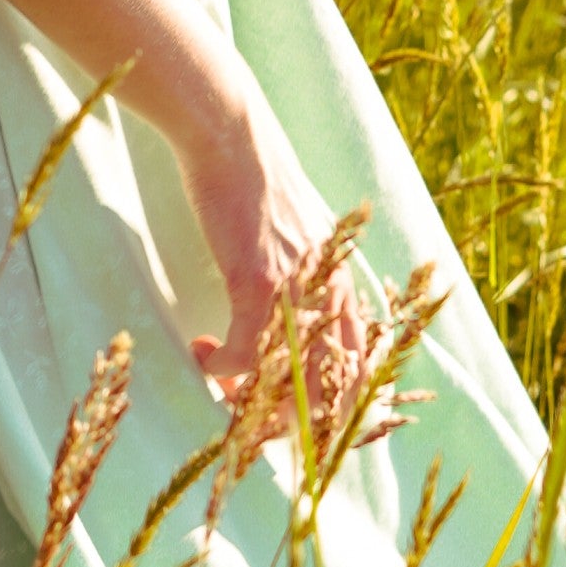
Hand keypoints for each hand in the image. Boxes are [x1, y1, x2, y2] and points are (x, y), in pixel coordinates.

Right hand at [181, 86, 382, 445]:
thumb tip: (295, 312)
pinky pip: (244, 355)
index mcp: (343, 285)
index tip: (303, 429)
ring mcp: (298, 292)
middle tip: (251, 422)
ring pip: (289, 384)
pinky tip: (203, 353)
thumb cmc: (257, 182)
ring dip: (252, 401)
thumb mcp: (301, 231)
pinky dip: (221, 368)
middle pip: (330, 391)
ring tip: (224, 391)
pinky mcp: (258, 282)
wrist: (233, 137)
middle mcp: (331, 295)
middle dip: (292, 424)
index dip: (337, 412)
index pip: (362, 370)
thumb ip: (309, 272)